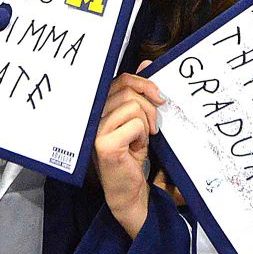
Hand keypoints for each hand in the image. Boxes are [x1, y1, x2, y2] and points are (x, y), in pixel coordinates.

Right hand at [95, 64, 163, 239]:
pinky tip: (136, 149)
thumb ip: (139, 93)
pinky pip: (135, 124)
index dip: (143, 83)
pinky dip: (143, 135)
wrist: (129, 190)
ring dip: (146, 123)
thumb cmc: (132, 155)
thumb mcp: (139, 119)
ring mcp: (96, 129)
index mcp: (100, 107)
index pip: (121, 80)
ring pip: (133, 106)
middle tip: (153, 126)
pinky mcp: (104, 143)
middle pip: (128, 90)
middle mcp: (94, 116)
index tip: (159, 97)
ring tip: (141, 139)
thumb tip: (147, 63)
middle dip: (149, 106)